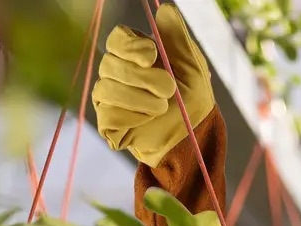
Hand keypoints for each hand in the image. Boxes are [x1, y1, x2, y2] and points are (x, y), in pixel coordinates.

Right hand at [92, 3, 214, 166]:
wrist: (193, 137)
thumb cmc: (193, 101)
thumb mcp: (193, 67)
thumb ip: (178, 39)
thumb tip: (166, 9)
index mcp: (134, 53)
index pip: (117, 39)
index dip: (130, 46)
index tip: (152, 55)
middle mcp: (116, 72)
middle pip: (110, 64)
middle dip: (142, 78)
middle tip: (169, 89)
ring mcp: (110, 98)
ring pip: (107, 90)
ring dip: (139, 100)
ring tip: (162, 107)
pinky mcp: (109, 124)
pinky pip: (108, 116)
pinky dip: (131, 118)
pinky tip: (147, 122)